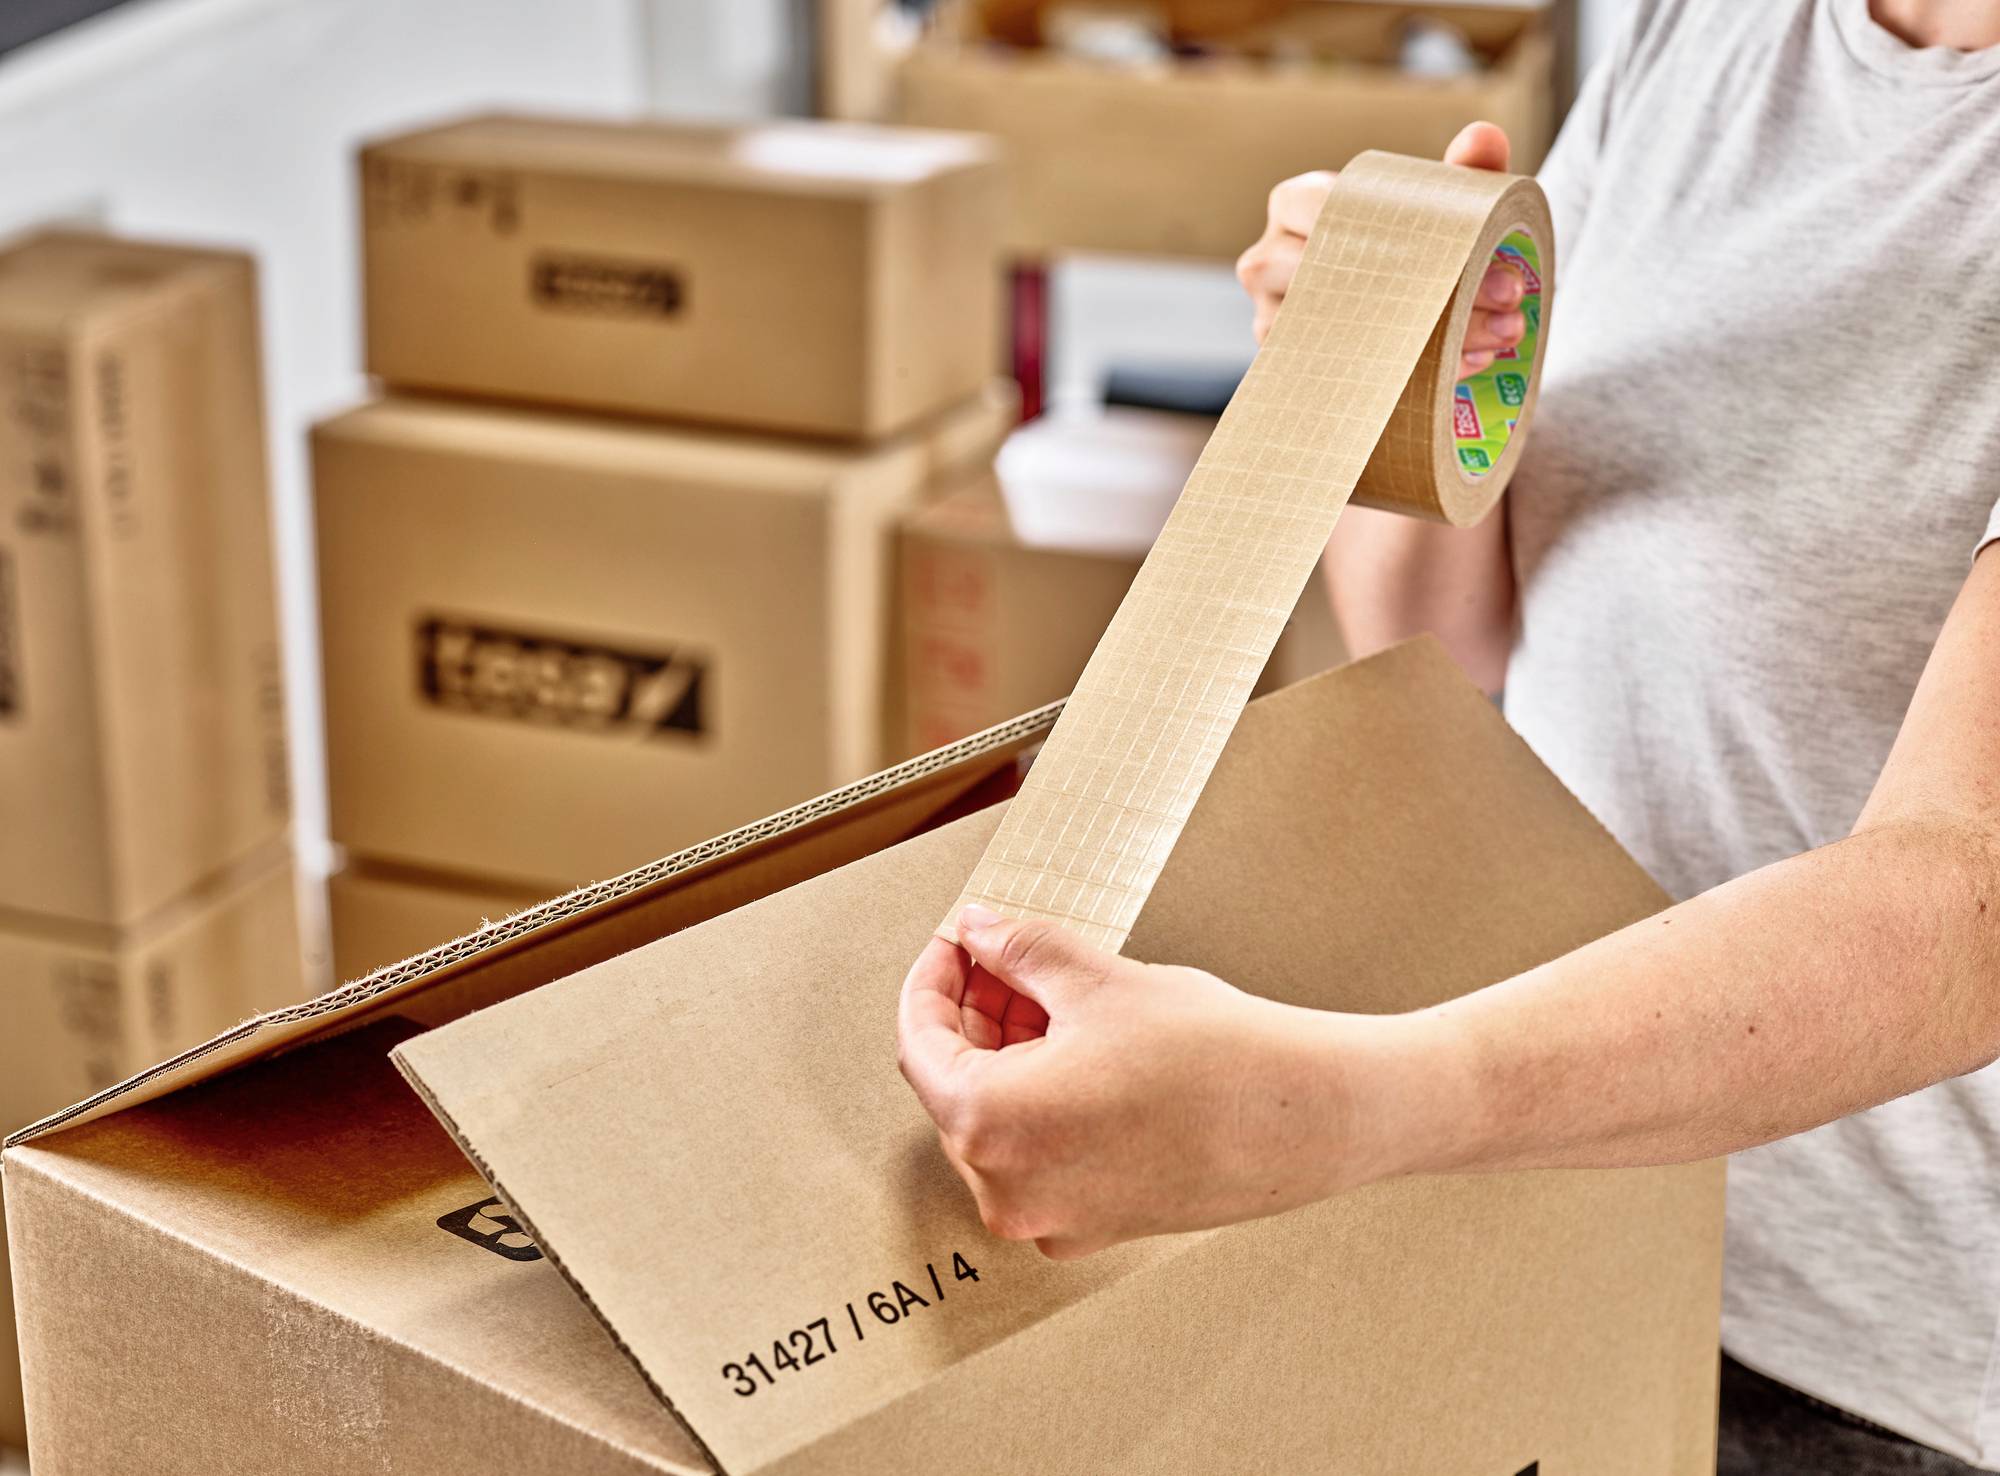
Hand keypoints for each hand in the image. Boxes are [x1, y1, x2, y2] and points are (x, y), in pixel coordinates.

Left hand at [896, 905, 1436, 1258]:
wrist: (1310, 1119)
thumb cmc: (1214, 1055)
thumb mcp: (1098, 979)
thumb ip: (1019, 950)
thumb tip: (979, 932)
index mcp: (990, 1125)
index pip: (920, 1043)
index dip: (933, 978)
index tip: (956, 940)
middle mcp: (1007, 1188)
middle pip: (956, 1084)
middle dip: (975, 1012)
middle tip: (1006, 954)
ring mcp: (1050, 1216)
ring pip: (998, 1120)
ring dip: (1010, 1052)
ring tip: (1052, 992)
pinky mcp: (1094, 1225)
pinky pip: (1040, 1154)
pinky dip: (1044, 1098)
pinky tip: (1082, 1046)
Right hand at [1235, 121, 1526, 375]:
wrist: (1387, 315)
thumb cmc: (1406, 247)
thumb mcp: (1437, 206)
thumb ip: (1466, 169)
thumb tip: (1485, 136)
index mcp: (1295, 203)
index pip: (1333, 207)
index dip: (1404, 232)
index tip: (1479, 251)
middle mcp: (1269, 258)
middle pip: (1347, 272)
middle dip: (1435, 288)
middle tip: (1509, 297)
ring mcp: (1269, 316)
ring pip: (1350, 327)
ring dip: (1433, 335)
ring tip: (1498, 335)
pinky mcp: (1286, 366)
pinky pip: (1346, 370)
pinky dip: (1413, 371)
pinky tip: (1463, 366)